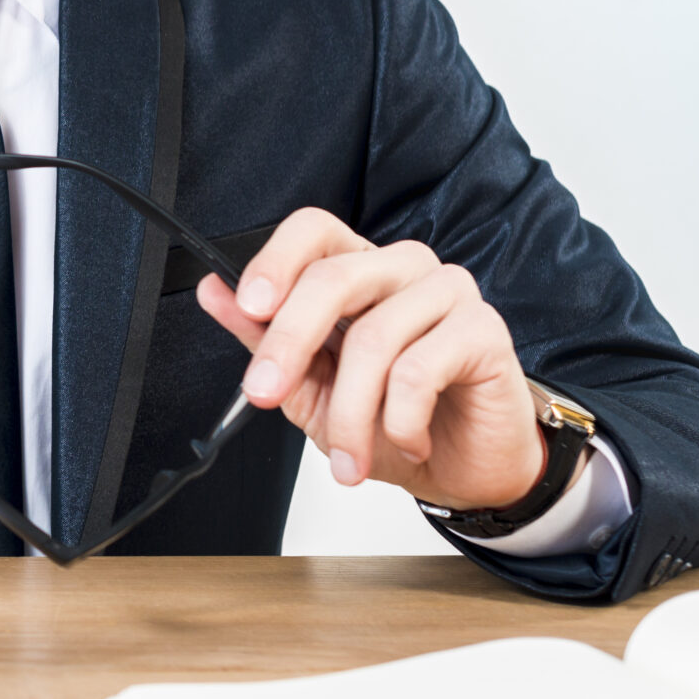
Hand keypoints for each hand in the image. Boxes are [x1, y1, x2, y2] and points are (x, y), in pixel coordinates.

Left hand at [196, 209, 546, 510]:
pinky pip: (419, 370)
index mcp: (357, 269)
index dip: (275, 261)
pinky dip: (399, 420)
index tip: (248, 307)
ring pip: (373, 337)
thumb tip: (213, 292)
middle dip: (287, 343)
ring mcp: (448, 292)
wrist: (463, 468)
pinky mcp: (484, 330)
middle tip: (265, 393)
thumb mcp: (310, 385)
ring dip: (349, 412)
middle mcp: (402, 268)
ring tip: (348, 454)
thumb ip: (262, 337)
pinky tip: (406, 440)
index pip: (312, 230)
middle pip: (333, 278)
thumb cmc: (391, 420)